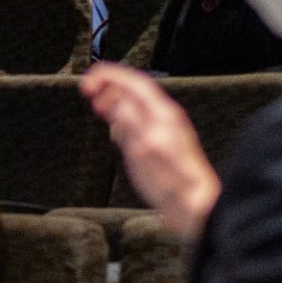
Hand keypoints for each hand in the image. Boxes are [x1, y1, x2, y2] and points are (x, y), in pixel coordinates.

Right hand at [81, 64, 220, 239]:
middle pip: (134, 90)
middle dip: (109, 85)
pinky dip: (121, 116)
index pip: (135, 83)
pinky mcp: (158, 144)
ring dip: (113, 99)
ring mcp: (162, 131)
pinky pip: (137, 121)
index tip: (90, 79)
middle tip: (87, 89)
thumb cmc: (174, 184)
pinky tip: (113, 124)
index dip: (111, 76)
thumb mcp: (146, 151)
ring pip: (135, 105)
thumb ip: (130, 123)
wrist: (194, 206)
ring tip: (95, 102)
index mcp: (162, 115)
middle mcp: (163, 118)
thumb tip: (115, 99)